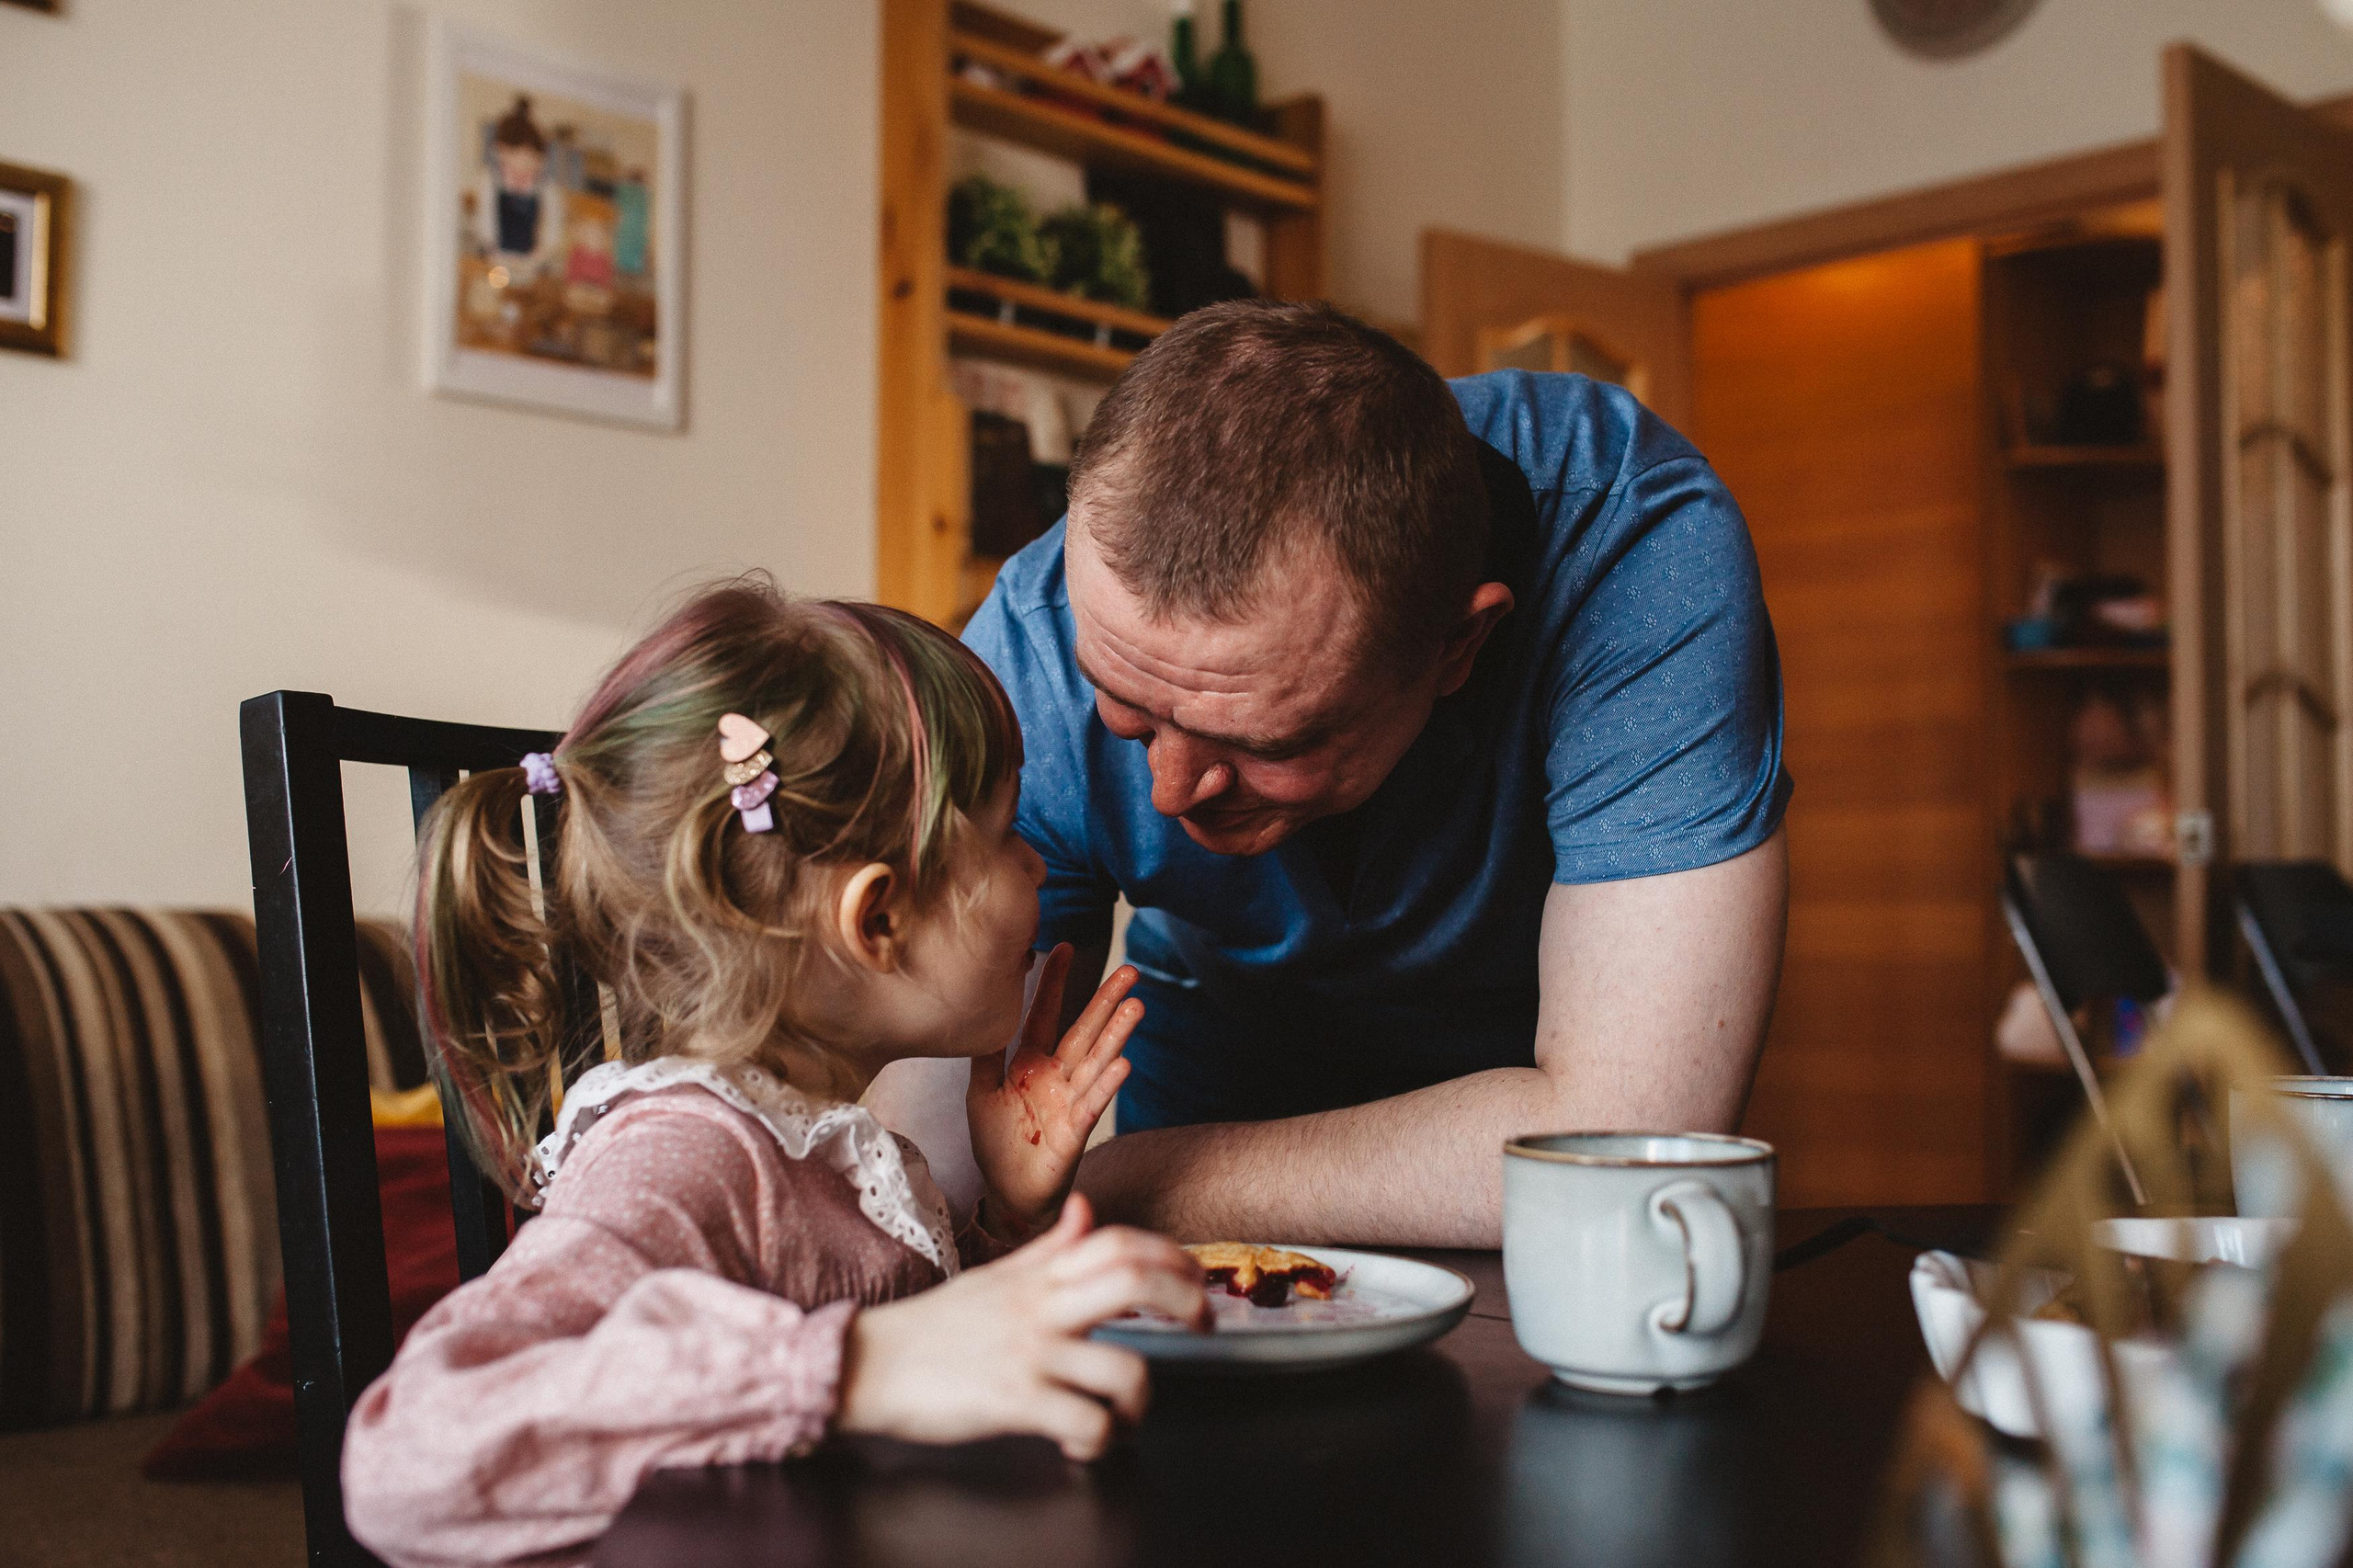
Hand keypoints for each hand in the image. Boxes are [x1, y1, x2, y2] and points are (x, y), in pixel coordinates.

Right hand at [835, 1194, 1204, 1459]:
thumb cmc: (933, 1328)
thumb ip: (1048, 1248)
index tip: (1195, 1277)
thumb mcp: (994, 1278)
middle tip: (1203, 1326)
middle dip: (1187, 1301)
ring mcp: (1029, 1352)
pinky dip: (1101, 1440)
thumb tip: (1086, 1209)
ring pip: (1125, 1369)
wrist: (867, 1365)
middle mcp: (1039, 1306)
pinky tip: (1085, 1442)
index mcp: (1036, 1275)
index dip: (1168, 1254)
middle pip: (1134, 1280)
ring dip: (1142, 1401)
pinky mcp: (1014, 1400)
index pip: (1116, 1241)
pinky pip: (1085, 1421)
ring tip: (1127, 1415)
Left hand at [968, 945, 1140, 1234]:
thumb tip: (981, 1012)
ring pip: (1095, 1062)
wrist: (1007, 1196)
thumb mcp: (981, 1093)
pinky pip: (1092, 1104)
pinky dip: (1107, 1084)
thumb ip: (985, 1056)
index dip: (1053, 983)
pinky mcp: (1074, 1132)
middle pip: (1083, 1031)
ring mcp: (1068, 1102)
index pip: (1044, 1015)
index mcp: (1029, 1064)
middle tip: (1131, 971)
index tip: (1061, 946)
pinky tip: (1124, 1063)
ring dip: (1115, 1035)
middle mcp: (1055, 1077)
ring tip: (1136, 1007)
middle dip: (1105, 1001)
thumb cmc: (996, 1145)